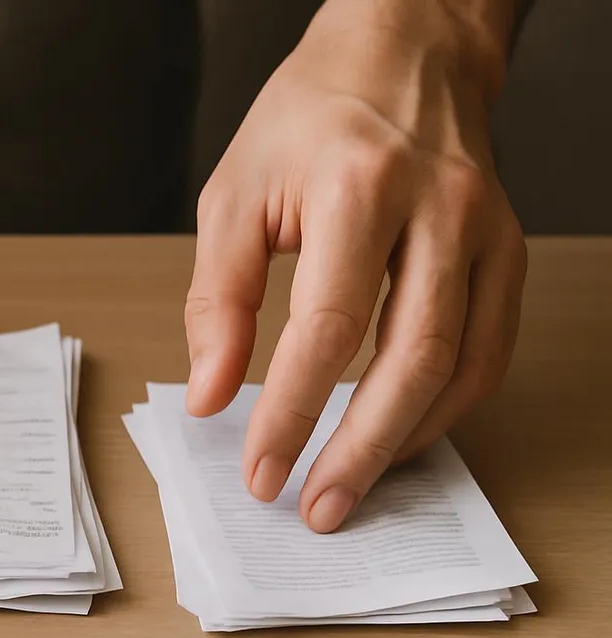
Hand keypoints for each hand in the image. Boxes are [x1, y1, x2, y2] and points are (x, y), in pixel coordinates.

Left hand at [184, 0, 526, 530]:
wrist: (405, 52)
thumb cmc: (310, 118)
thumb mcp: (234, 194)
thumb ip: (219, 299)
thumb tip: (209, 395)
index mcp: (357, 188)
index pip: (326, 329)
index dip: (290, 412)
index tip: (260, 470)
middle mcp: (436, 210)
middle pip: (410, 360)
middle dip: (359, 450)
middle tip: (317, 508)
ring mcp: (484, 231)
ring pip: (460, 365)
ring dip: (403, 442)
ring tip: (349, 488)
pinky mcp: (505, 251)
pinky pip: (487, 351)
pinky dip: (443, 408)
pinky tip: (396, 438)